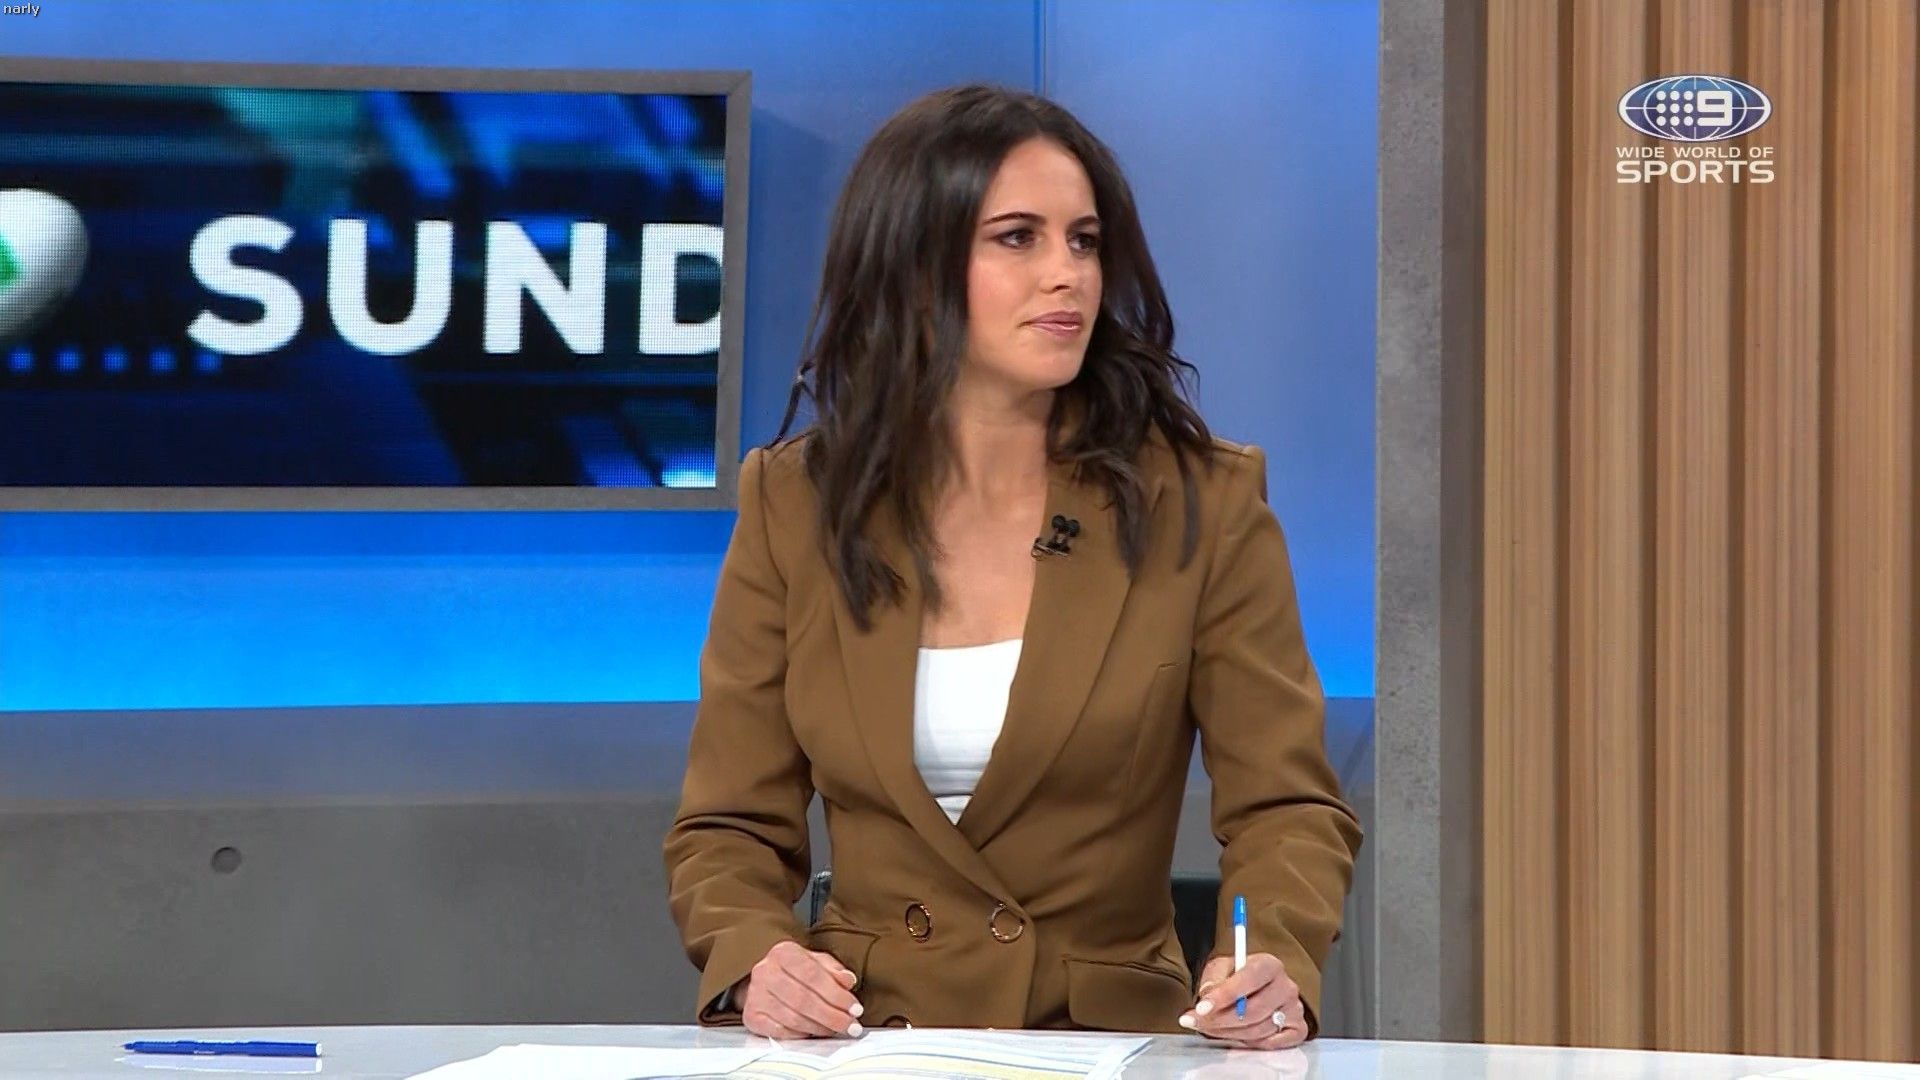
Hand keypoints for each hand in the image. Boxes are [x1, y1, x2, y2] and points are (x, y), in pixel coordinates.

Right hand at [738, 940, 863, 1039]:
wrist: (764, 980)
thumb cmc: (793, 971)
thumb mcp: (816, 962)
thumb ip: (833, 970)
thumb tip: (848, 981)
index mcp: (783, 952)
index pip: (813, 975)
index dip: (836, 994)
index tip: (855, 1008)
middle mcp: (765, 971)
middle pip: (803, 999)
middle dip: (832, 1016)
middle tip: (851, 1025)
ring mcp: (755, 995)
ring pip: (793, 1018)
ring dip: (820, 1027)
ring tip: (838, 1030)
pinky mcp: (751, 1016)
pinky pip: (780, 1031)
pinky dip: (801, 1035)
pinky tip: (815, 1033)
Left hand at [1177, 953, 1305, 1050]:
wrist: (1259, 990)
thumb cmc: (1239, 978)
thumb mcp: (1222, 969)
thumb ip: (1213, 979)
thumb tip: (1207, 996)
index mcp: (1269, 965)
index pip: (1249, 979)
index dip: (1224, 995)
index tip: (1202, 1007)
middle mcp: (1286, 986)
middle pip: (1253, 1010)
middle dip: (1220, 1020)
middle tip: (1198, 1022)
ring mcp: (1295, 1010)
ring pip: (1258, 1030)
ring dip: (1229, 1033)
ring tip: (1209, 1028)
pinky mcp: (1298, 1030)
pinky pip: (1271, 1044)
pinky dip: (1249, 1043)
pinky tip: (1235, 1035)